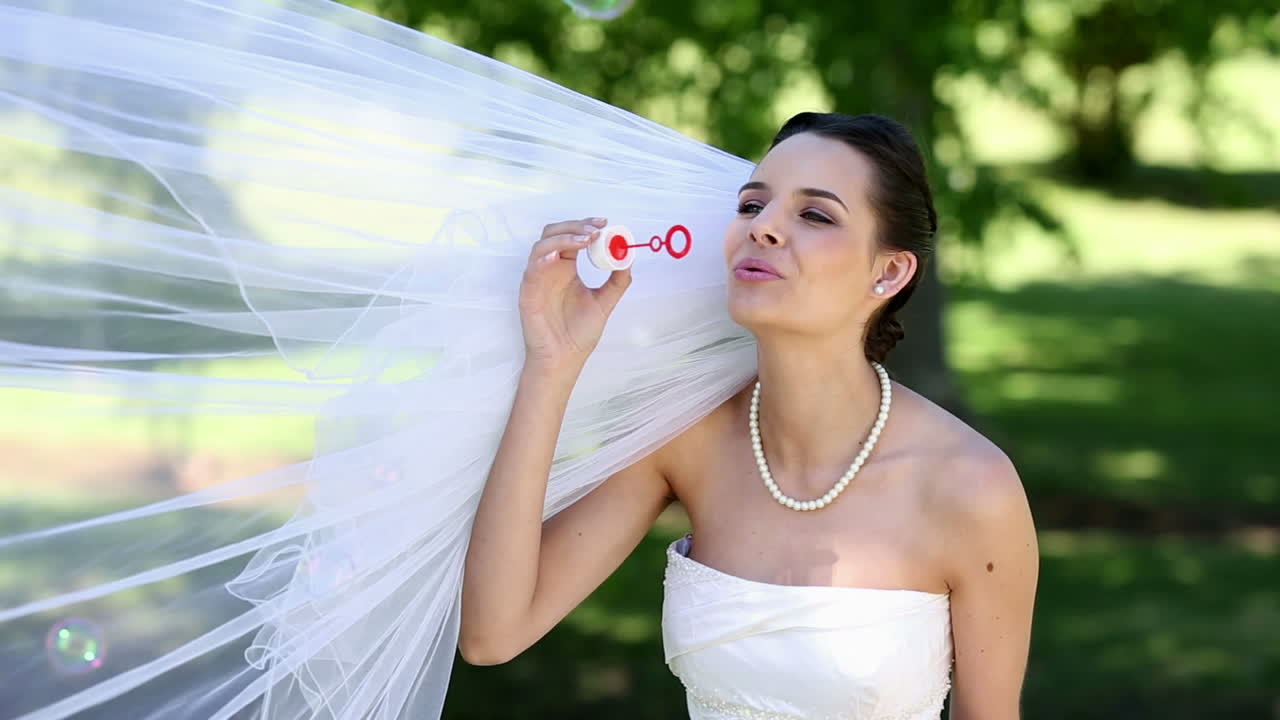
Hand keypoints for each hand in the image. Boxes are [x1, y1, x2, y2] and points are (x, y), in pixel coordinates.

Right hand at [518, 217, 632, 370]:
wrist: (565, 358)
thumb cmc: (578, 333)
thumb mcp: (605, 302)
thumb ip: (617, 281)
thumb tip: (628, 258)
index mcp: (567, 268)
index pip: (572, 236)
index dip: (585, 226)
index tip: (605, 224)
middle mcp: (551, 269)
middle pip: (555, 233)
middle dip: (575, 226)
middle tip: (596, 230)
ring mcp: (538, 278)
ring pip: (543, 245)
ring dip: (563, 238)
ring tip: (584, 240)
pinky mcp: (528, 292)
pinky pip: (532, 268)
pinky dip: (543, 257)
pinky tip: (557, 256)